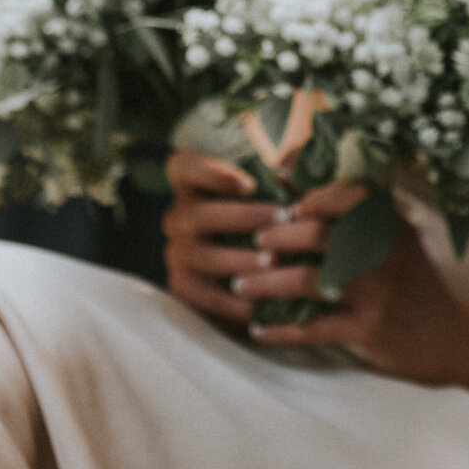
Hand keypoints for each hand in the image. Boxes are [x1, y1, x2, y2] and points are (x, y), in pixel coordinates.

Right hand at [161, 149, 286, 325]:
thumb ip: (282, 178)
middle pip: (198, 214)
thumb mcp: (277, 193)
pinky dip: (231, 300)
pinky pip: (202, 295)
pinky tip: (259, 300)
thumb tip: (290, 169)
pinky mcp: (183, 287)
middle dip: (243, 218)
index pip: (183, 167)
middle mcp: (179, 217)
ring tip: (273, 262)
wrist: (256, 277)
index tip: (249, 184)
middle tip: (281, 221)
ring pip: (202, 255)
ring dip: (239, 258)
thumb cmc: (269, 222)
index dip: (211, 172)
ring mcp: (178, 253)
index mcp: (194, 187)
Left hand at [244, 186, 468, 386]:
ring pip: (305, 281)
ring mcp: (375, 293)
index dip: (308, 197)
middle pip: (315, 234)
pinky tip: (258, 330)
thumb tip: (300, 196)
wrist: (455, 338)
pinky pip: (310, 328)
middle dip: (275, 237)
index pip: (346, 194)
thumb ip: (362, 217)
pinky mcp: (367, 330)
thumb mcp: (400, 241)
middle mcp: (382, 253)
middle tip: (253, 245)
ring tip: (241, 286)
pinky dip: (279, 329)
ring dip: (264, 283)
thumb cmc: (416, 285)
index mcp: (390, 225)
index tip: (285, 206)